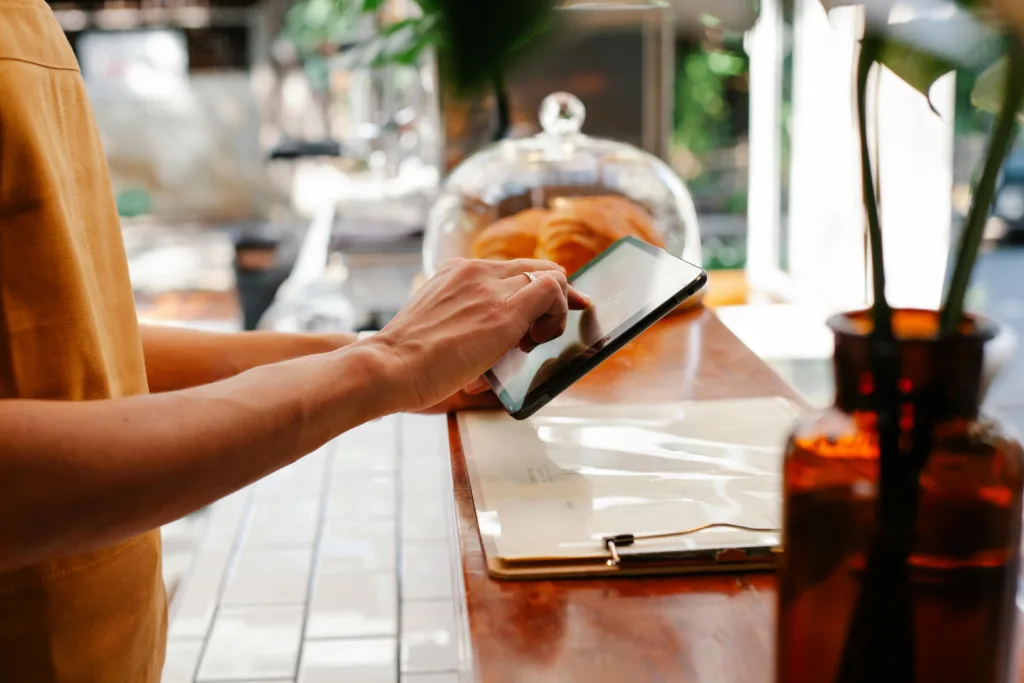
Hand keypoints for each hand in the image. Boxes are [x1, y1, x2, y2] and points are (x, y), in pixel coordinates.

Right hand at [369, 258, 589, 411]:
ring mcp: (492, 287)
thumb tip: (494, 348)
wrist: (389, 366)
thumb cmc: (407, 362)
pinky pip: (552, 291)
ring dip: (552, 311)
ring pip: (550, 275)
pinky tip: (535, 341)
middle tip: (549, 329)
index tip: (542, 314)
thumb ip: (465, 324)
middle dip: (555, 297)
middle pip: (536, 267)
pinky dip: (557, 315)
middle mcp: (476, 271)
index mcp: (456, 273)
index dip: (534, 290)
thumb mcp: (438, 327)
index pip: (510, 269)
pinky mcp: (506, 310)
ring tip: (530, 343)